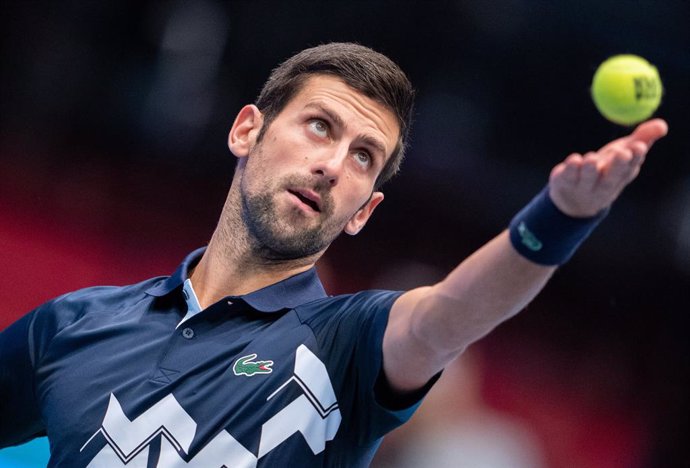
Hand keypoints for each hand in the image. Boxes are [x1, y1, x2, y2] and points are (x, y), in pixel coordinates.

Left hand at [549, 119, 668, 216]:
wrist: (574, 201)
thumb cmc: (604, 170)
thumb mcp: (622, 153)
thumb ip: (641, 139)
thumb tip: (662, 125)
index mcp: (619, 177)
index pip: (629, 169)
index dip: (635, 158)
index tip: (639, 146)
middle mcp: (602, 185)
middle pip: (611, 178)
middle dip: (617, 165)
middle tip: (622, 152)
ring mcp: (583, 187)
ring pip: (588, 179)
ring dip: (591, 168)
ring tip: (591, 158)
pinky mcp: (564, 184)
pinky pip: (567, 177)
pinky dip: (570, 168)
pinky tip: (573, 160)